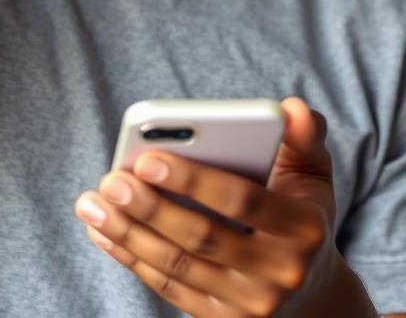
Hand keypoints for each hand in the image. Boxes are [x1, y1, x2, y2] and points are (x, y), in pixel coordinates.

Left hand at [74, 98, 342, 316]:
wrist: (313, 291)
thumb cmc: (300, 210)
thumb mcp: (313, 171)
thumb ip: (304, 136)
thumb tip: (291, 107)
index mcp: (303, 228)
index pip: (243, 201)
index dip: (193, 180)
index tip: (147, 158)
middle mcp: (281, 274)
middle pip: (203, 237)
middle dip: (150, 207)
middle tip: (111, 179)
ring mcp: (252, 306)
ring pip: (179, 266)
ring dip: (128, 235)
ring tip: (92, 204)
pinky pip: (170, 289)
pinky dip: (132, 259)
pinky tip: (103, 232)